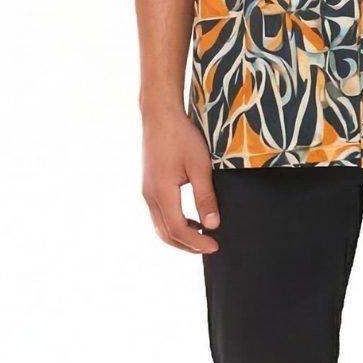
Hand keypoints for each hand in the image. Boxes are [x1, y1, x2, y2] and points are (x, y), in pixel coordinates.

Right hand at [141, 108, 221, 252]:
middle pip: (166, 233)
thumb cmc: (181, 137)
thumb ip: (205, 197)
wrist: (160, 115)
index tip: (215, 246)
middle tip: (210, 247)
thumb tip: (212, 224)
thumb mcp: (199, 167)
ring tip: (202, 236)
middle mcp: (150, 196)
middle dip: (188, 245)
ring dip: (180, 236)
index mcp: (162, 192)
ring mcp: (147, 191)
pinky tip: (190, 220)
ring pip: (160, 226)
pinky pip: (159, 214)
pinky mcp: (149, 186)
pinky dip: (174, 224)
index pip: (178, 230)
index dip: (197, 242)